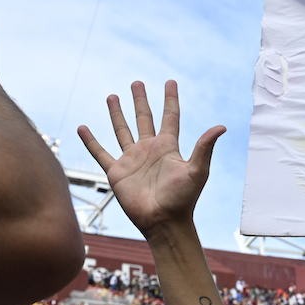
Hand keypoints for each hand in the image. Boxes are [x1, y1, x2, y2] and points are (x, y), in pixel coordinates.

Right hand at [78, 80, 225, 238]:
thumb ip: (205, 147)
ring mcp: (131, 159)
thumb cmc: (183, 199)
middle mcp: (149, 150)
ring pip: (122, 130)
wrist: (163, 222)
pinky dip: (91, 141)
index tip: (170, 82)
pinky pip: (100, 153)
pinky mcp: (116, 172)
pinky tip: (82, 127)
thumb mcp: (197, 171)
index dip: (170, 99)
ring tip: (112, 96)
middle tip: (137, 83)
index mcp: (168, 147)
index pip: (170, 117)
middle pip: (144, 118)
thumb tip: (221, 126)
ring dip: (117, 114)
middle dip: (140, 100)